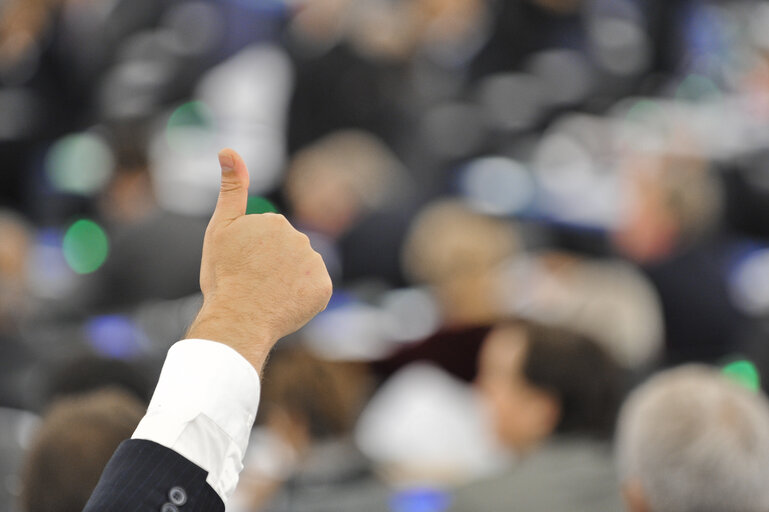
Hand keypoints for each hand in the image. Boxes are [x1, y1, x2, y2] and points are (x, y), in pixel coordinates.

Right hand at [187, 149, 331, 369]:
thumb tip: (229, 149)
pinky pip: (314, 291)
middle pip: (286, 253)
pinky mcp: (323, 288)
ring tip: (267, 296)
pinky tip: (284, 305)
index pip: (267, 240)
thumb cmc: (223, 276)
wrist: (238, 317)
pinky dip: (302, 298)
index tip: (240, 267)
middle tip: (253, 283)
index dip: (251, 256)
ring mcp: (314, 264)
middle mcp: (300, 238)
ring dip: (288, 282)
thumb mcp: (220, 228)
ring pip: (301, 271)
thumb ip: (231, 189)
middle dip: (272, 266)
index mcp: (275, 222)